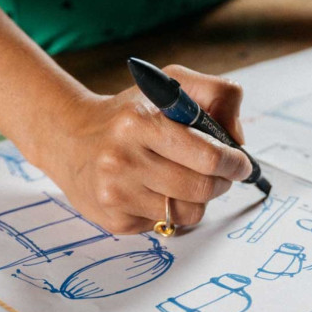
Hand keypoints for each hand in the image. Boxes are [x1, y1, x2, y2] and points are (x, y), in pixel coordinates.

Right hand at [33, 65, 251, 233]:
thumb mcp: (170, 85)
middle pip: (201, 188)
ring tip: (186, 181)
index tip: (240, 164)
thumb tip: (237, 138)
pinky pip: (166, 225)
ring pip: (188, 213)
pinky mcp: (115, 220)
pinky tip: (156, 192)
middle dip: (221, 183)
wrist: (70, 140)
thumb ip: (217, 94)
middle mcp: (122, 159)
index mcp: (139, 121)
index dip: (234, 163)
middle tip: (221, 175)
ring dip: (197, 199)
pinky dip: (171, 211)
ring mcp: (116, 193)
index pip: (207, 155)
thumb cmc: (129, 115)